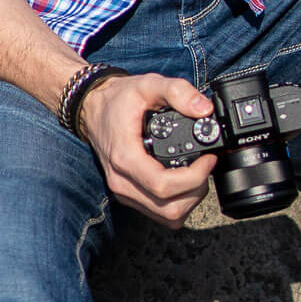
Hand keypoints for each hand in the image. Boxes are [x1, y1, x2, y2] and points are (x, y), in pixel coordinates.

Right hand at [78, 70, 216, 227]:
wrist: (92, 108)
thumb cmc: (118, 100)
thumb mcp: (147, 84)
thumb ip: (177, 91)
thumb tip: (204, 109)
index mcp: (125, 158)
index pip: (163, 186)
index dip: (194, 177)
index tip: (208, 158)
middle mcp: (122, 182)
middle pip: (169, 209)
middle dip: (196, 190)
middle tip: (205, 166)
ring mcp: (124, 193)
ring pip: (167, 217)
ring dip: (190, 199)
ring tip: (197, 173)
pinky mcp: (129, 196)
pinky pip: (160, 213)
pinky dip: (179, 203)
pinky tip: (184, 181)